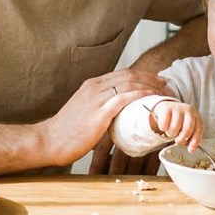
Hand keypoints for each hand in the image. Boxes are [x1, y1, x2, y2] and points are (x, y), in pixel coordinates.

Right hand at [46, 68, 167, 167]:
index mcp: (92, 85)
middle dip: (151, 79)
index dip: (144, 76)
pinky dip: (139, 95)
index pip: (123, 74)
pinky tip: (151, 97)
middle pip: (129, 75)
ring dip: (150, 87)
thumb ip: (101, 108)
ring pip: (128, 84)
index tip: (158, 82)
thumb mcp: (86, 112)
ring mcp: (95, 98)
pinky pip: (122, 98)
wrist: (48, 141)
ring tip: (164, 94)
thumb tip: (119, 114)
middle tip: (166, 86)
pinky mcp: (97, 113)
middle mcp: (94, 87)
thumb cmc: (67, 132)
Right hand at [150, 101, 203, 149]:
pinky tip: (165, 126)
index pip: (198, 130)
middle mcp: (189, 111)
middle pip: (187, 129)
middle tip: (178, 141)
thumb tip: (192, 150)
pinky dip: (163, 129)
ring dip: (171, 134)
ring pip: (174, 127)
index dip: (195, 141)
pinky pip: (164, 124)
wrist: (169, 108)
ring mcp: (178, 109)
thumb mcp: (188, 127)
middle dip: (182, 139)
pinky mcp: (167, 108)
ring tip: (171, 132)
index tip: (190, 150)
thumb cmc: (181, 121)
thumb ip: (191, 138)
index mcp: (196, 116)